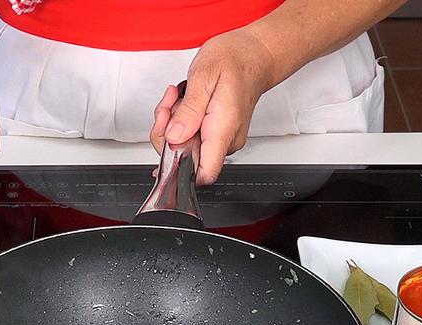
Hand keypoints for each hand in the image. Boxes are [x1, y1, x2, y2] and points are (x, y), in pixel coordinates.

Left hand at [150, 26, 278, 184]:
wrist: (254, 53)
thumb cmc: (235, 60)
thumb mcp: (204, 76)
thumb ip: (189, 110)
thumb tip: (174, 137)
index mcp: (223, 129)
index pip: (205, 173)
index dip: (180, 170)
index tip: (167, 147)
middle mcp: (225, 140)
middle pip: (186, 159)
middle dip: (167, 134)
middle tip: (168, 106)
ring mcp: (221, 138)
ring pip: (185, 146)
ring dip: (172, 124)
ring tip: (177, 98)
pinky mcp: (216, 134)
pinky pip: (190, 137)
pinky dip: (179, 121)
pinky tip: (182, 103)